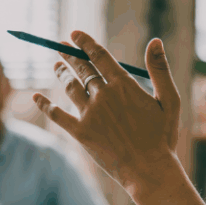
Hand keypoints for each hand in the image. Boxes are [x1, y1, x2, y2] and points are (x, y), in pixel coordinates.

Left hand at [33, 30, 205, 204]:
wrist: (148, 170)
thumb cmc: (162, 137)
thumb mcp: (169, 101)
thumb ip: (160, 70)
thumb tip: (155, 40)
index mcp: (124, 85)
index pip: (99, 56)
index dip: (85, 43)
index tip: (74, 34)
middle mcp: (103, 96)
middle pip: (82, 69)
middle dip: (70, 55)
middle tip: (60, 47)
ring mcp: (90, 114)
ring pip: (70, 87)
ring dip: (61, 74)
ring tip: (56, 65)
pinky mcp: (81, 133)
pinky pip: (57, 115)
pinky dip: (45, 105)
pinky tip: (35, 97)